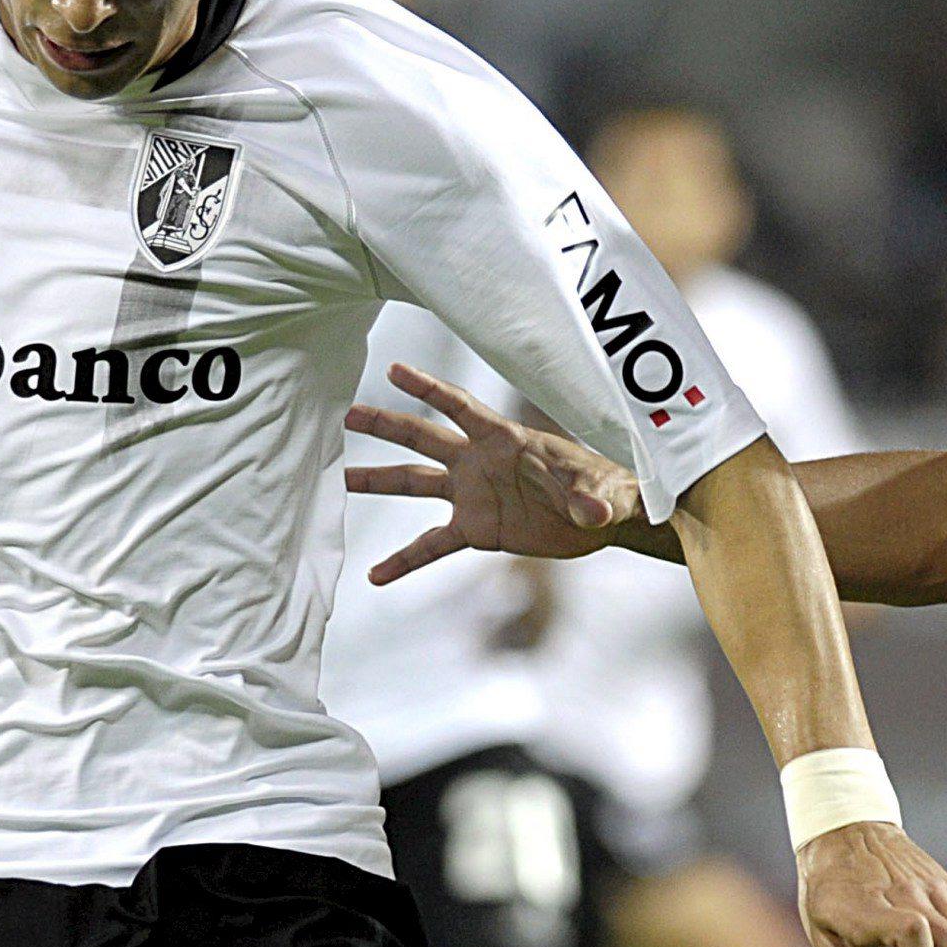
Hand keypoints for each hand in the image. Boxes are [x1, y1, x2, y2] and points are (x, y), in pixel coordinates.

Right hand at [344, 362, 643, 582]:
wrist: (605, 518)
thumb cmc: (605, 490)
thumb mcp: (599, 491)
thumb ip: (589, 499)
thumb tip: (591, 512)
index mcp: (504, 440)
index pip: (460, 407)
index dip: (428, 389)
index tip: (393, 371)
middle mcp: (479, 462)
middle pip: (424, 437)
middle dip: (387, 425)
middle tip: (348, 415)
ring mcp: (473, 495)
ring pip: (416, 483)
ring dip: (380, 480)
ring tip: (341, 480)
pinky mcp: (476, 529)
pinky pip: (432, 545)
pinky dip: (405, 560)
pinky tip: (376, 575)